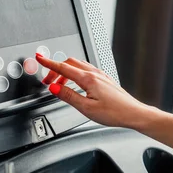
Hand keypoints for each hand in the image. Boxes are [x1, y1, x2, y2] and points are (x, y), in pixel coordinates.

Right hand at [35, 54, 152, 128]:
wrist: (133, 113)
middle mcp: (95, 74)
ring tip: (59, 85)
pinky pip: (86, 70)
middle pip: (70, 64)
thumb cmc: (114, 112)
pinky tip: (76, 83)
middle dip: (56, 70)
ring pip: (78, 66)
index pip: (63, 68)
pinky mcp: (105, 79)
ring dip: (66, 72)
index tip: (39, 58)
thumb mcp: (86, 108)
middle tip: (47, 80)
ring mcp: (101, 75)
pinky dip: (76, 74)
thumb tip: (54, 89)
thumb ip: (69, 96)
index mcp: (88, 79)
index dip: (49, 63)